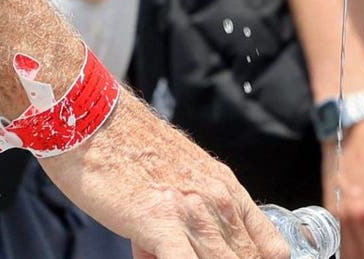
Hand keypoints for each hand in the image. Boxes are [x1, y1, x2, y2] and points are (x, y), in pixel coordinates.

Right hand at [41, 93, 288, 257]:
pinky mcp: (162, 221)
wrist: (93, 119)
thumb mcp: (174, 179)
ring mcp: (193, 211)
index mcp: (226, 189)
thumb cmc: (125, 147)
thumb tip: (171, 252)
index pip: (269, 248)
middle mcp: (218, 199)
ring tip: (166, 253)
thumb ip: (183, 219)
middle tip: (192, 253)